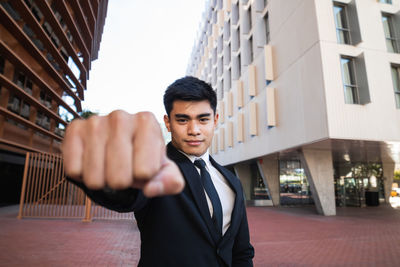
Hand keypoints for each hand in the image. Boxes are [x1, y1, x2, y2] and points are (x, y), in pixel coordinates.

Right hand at [62, 110, 184, 196]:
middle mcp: (121, 117)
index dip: (144, 178)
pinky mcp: (74, 129)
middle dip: (122, 183)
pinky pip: (74, 171)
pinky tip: (92, 162)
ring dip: (102, 182)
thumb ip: (170, 183)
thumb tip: (150, 189)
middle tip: (124, 170)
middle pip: (119, 179)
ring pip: (95, 179)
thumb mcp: (165, 172)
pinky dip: (82, 175)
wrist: (120, 147)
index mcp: (147, 122)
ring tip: (108, 166)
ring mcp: (95, 121)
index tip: (144, 166)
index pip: (146, 173)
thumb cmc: (145, 159)